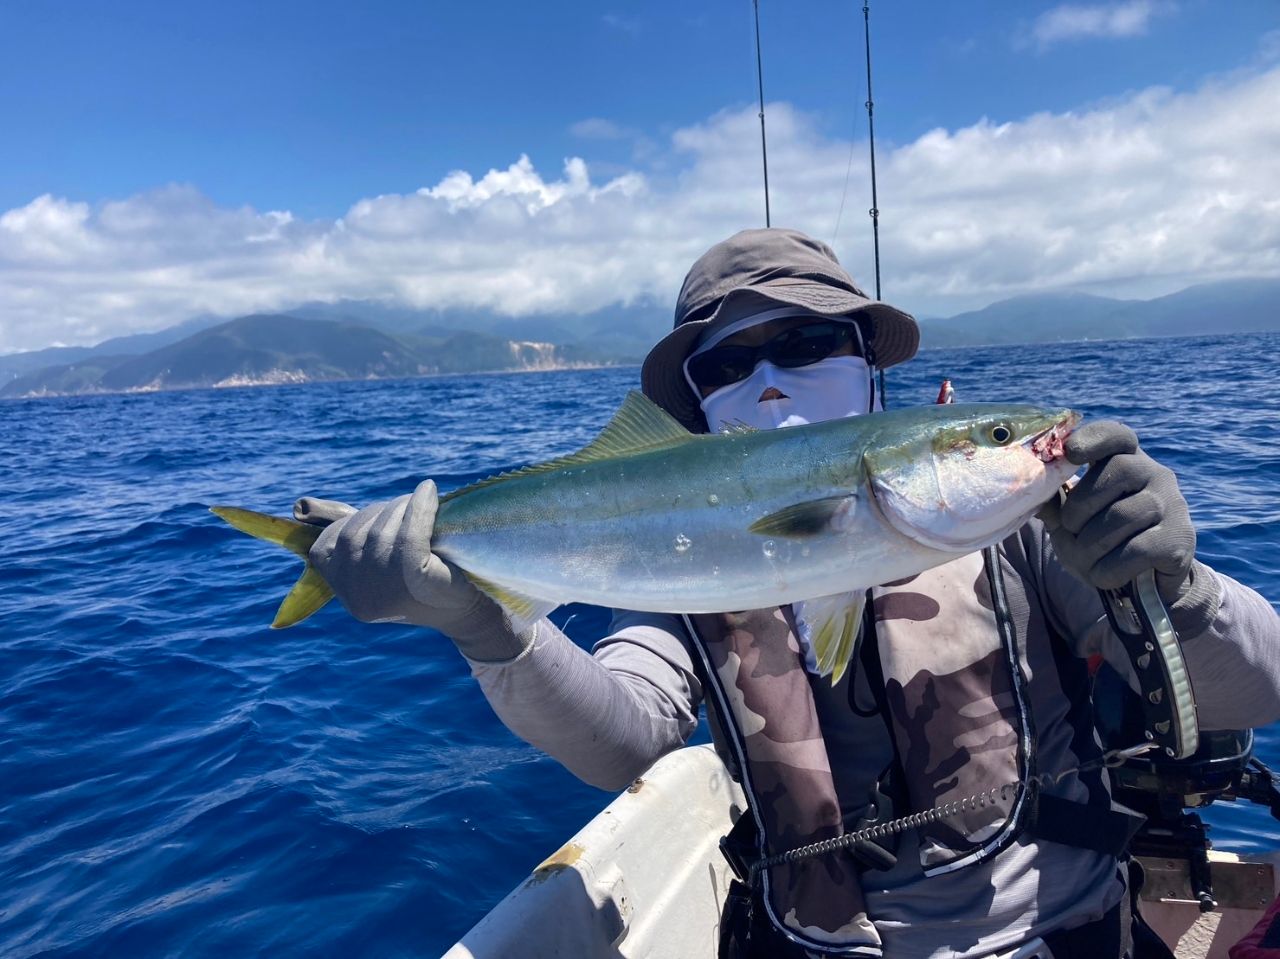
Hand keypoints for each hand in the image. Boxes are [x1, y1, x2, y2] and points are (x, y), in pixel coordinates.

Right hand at [297, 480, 507, 641]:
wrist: (476, 606)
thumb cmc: (432, 573)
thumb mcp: (385, 555)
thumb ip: (351, 532)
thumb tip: (300, 506)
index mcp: (350, 598)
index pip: (325, 550)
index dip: (348, 524)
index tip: (377, 518)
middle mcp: (361, 600)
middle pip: (355, 535)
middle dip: (381, 512)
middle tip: (411, 507)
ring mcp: (387, 593)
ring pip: (382, 530)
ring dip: (403, 507)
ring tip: (424, 506)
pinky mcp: (417, 580)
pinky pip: (409, 534)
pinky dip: (419, 508)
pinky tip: (430, 493)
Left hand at [1037, 421, 1195, 602]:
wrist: (1140, 583)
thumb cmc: (1100, 542)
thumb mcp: (1070, 522)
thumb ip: (1053, 502)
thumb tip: (1030, 488)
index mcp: (1127, 462)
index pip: (1118, 435)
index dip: (1095, 438)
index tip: (1071, 452)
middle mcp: (1156, 476)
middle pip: (1119, 471)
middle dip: (1082, 504)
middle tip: (1071, 528)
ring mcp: (1173, 506)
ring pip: (1124, 514)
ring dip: (1091, 543)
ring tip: (1085, 557)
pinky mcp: (1179, 539)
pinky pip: (1137, 549)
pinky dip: (1109, 567)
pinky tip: (1103, 575)